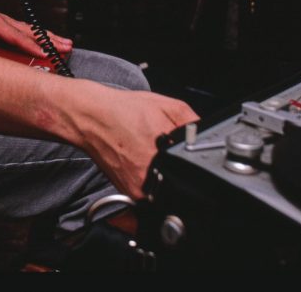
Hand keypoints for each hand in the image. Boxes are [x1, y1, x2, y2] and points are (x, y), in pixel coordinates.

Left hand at [0, 0, 72, 60]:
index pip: (17, 37)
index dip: (31, 47)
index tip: (45, 54)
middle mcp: (4, 21)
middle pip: (31, 32)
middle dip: (50, 40)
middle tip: (66, 47)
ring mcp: (7, 22)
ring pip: (32, 30)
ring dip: (50, 37)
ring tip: (66, 44)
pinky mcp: (7, 24)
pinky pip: (27, 31)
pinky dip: (41, 36)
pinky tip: (50, 41)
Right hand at [76, 85, 198, 199]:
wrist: (92, 117)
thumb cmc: (124, 110)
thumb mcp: (169, 106)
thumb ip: (194, 123)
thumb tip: (208, 136)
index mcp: (163, 157)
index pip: (195, 174)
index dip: (197, 164)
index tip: (189, 155)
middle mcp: (149, 179)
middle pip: (181, 183)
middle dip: (180, 169)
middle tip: (166, 151)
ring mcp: (137, 190)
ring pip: (165, 192)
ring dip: (164, 176)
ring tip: (152, 154)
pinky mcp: (128, 193)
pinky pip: (148, 194)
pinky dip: (150, 179)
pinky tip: (142, 160)